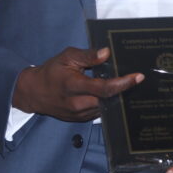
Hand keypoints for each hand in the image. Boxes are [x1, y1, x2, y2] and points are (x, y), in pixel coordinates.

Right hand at [12, 47, 143, 120]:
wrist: (33, 92)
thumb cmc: (51, 71)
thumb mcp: (67, 57)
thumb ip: (88, 56)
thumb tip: (107, 53)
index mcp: (73, 86)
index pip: (103, 88)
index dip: (123, 83)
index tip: (138, 77)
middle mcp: (77, 103)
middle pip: (108, 100)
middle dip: (123, 90)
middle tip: (136, 78)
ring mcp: (79, 114)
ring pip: (106, 107)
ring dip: (116, 97)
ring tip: (126, 84)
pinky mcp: (80, 119)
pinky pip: (100, 112)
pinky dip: (108, 102)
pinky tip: (113, 93)